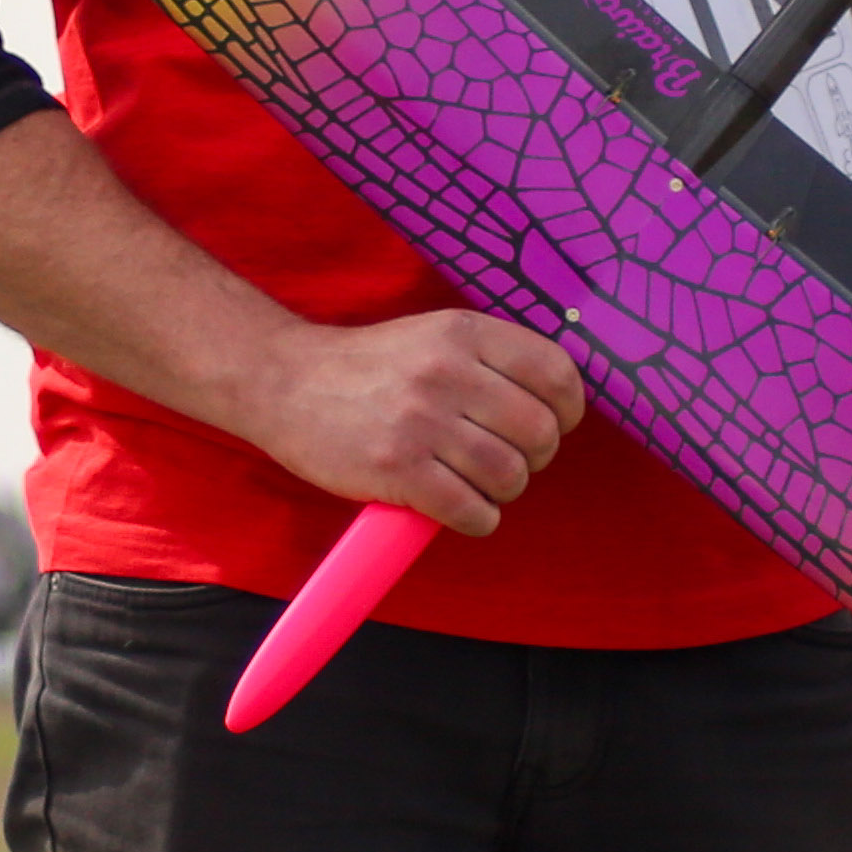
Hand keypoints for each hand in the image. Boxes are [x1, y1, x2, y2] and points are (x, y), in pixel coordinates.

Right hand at [239, 310, 586, 537]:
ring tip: (475, 484)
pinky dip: (477, 519)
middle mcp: (448, 372)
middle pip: (540, 433)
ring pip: (510, 476)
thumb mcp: (435, 336)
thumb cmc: (370, 367)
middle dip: (534, 458)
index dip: (567, 410)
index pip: (557, 373)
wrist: (285, 381)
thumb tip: (555, 406)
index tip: (552, 425)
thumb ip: (493, 360)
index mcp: (465, 332)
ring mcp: (422, 422)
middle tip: (506, 460)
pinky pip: (472, 511)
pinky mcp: (399, 469)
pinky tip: (458, 509)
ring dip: (501, 491)